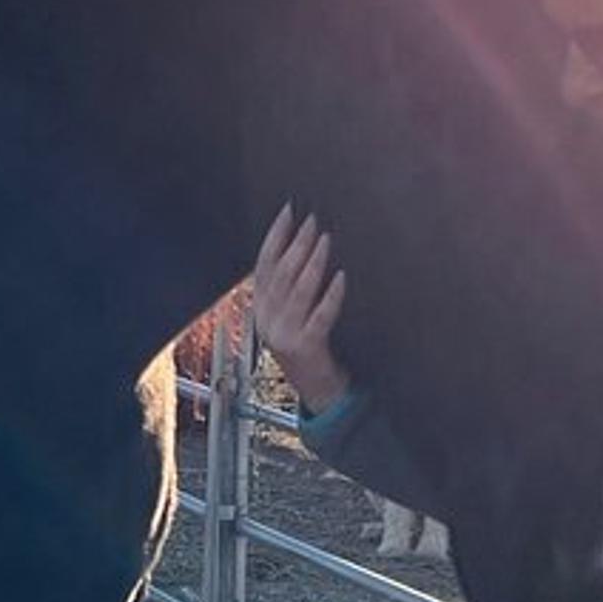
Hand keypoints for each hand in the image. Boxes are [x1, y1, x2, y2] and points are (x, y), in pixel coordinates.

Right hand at [252, 204, 350, 413]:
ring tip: (325, 238)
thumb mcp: (290, 315)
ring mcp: (284, 335)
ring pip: (298, 291)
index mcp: (260, 308)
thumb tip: (304, 243)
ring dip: (313, 262)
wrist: (318, 390)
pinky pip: (321, 316)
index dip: (275, 236)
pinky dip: (331, 295)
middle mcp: (267, 320)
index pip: (264, 264)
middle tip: (313, 219)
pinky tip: (342, 277)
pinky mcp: (305, 348)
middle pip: (281, 273)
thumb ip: (289, 287)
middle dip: (297, 243)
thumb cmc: (309, 346)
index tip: (289, 210)